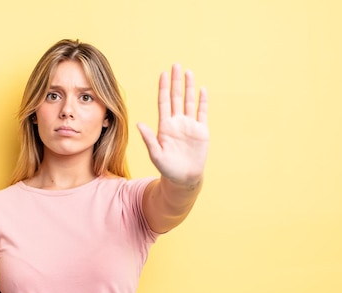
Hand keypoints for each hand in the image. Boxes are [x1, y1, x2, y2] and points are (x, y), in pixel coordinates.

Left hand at [137, 64, 208, 186]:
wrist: (183, 178)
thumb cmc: (167, 168)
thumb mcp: (156, 154)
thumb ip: (148, 138)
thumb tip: (138, 123)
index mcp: (164, 126)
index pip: (164, 102)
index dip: (163, 88)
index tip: (163, 74)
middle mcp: (177, 122)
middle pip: (176, 97)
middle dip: (176, 81)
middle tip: (175, 65)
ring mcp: (189, 125)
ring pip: (189, 102)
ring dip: (189, 87)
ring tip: (188, 72)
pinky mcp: (201, 131)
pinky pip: (202, 113)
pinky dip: (202, 101)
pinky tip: (202, 90)